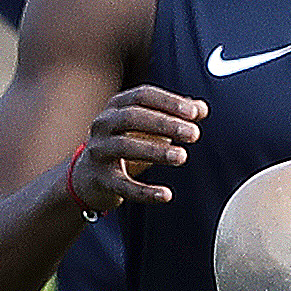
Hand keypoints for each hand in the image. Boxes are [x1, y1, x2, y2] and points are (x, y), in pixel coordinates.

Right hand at [70, 85, 208, 213]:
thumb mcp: (147, 127)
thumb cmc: (124, 145)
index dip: (169, 102)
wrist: (88, 177)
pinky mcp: (100, 178)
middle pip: (133, 117)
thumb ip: (175, 116)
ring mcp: (98, 150)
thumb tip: (202, 108)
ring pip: (125, 146)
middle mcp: (103, 124)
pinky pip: (122, 185)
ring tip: (182, 156)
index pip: (143, 96)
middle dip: (165, 124)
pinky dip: (145, 191)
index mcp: (117, 106)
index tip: (194, 112)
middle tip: (194, 134)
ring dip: (156, 151)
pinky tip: (165, 194)